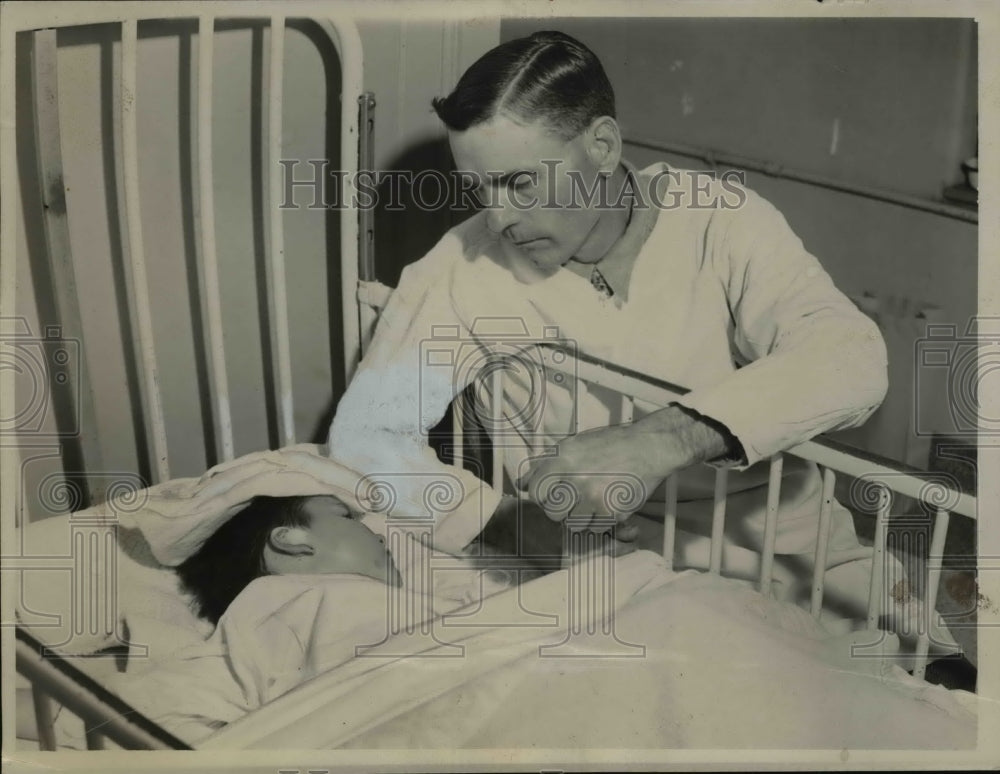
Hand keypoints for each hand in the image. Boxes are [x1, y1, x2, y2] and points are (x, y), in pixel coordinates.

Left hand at [520, 423, 663, 532]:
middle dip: (562, 510)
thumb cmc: (611, 444)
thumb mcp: (573, 445)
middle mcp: (575, 479)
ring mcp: (593, 497)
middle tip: (575, 500)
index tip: (552, 495)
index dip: (543, 497)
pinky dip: (599, 522)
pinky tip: (607, 505)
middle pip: (553, 513)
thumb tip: (521, 483)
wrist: (648, 446)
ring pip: (573, 525)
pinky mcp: (611, 511)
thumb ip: (544, 463)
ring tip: (592, 502)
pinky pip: (595, 529)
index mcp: (562, 460)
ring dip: (581, 518)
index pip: (535, 492)